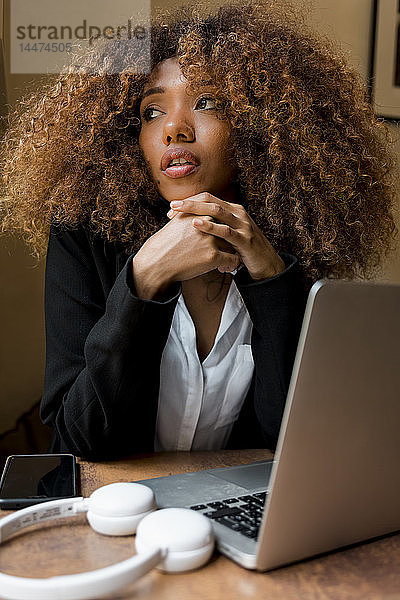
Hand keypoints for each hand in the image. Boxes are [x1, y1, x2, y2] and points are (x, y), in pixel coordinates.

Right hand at [132, 211, 239, 299]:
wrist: (155, 263)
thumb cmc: (165, 245)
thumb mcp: (177, 223)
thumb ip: (192, 216)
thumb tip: (203, 214)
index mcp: (198, 213)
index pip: (219, 217)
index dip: (220, 228)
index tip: (220, 237)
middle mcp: (206, 224)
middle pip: (227, 229)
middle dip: (228, 239)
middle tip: (227, 249)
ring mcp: (210, 240)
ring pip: (232, 244)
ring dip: (231, 253)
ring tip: (224, 262)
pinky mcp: (213, 256)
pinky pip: (232, 260)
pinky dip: (231, 265)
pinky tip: (223, 269)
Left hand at [167, 192, 284, 279]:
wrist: (266, 264)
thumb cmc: (243, 250)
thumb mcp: (228, 234)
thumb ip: (215, 226)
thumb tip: (190, 222)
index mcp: (233, 209)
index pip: (208, 198)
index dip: (190, 201)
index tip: (173, 209)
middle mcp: (239, 213)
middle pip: (210, 201)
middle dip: (189, 202)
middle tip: (172, 206)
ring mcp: (243, 225)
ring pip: (217, 211)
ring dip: (195, 210)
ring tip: (178, 212)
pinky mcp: (245, 239)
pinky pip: (225, 231)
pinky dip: (209, 226)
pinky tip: (195, 225)